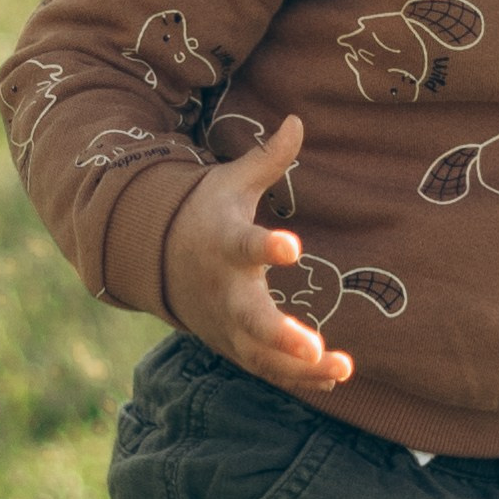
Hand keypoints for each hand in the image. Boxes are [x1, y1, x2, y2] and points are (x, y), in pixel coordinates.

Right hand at [159, 116, 353, 402]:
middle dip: (280, 336)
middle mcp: (223, 289)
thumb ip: (267, 158)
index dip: (267, 247)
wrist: (157, 257)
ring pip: (260, 354)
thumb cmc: (207, 213)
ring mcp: (226, 323)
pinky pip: (265, 368)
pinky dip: (296, 378)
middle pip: (250, 318)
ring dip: (299, 367)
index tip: (292, 247)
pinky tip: (334, 378)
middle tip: (314, 348)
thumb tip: (297, 119)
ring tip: (341, 368)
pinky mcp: (233, 345)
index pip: (244, 245)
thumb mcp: (231, 182)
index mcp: (223, 243)